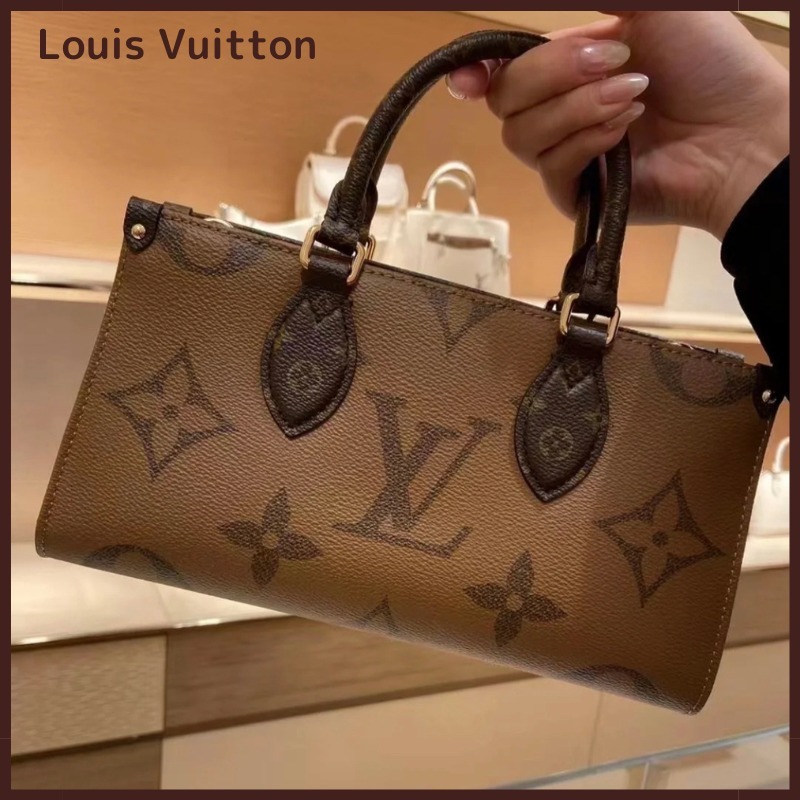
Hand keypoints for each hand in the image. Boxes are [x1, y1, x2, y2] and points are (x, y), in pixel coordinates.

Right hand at [448, 12, 788, 238]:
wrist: (743, 127)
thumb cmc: (710, 63)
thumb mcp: (646, 8)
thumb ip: (584, 9)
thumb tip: (528, 7)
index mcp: (568, 65)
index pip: (501, 69)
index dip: (476, 70)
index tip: (466, 77)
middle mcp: (559, 110)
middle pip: (502, 99)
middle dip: (552, 74)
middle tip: (613, 60)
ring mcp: (567, 154)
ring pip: (521, 135)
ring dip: (577, 108)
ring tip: (633, 98)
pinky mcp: (577, 194)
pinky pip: (551, 168)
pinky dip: (586, 142)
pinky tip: (625, 131)